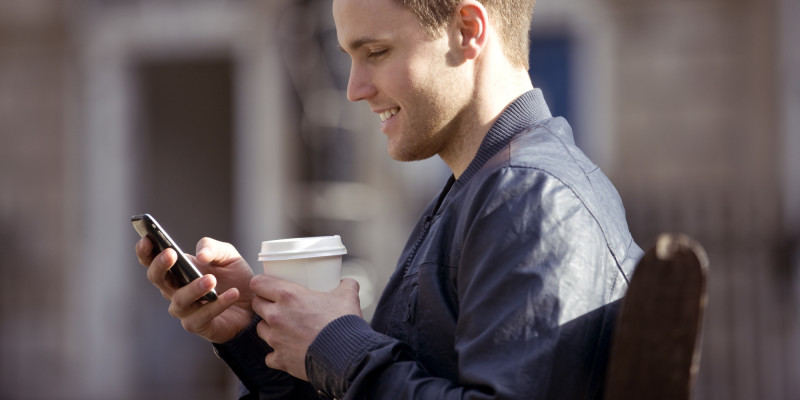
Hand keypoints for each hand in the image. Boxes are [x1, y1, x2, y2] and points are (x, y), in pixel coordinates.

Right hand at [136, 236, 254, 342]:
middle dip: (160, 266)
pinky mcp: (199, 325)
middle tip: (171, 254)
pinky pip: (203, 316)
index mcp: (177, 270)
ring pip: (180, 300)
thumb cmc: (235, 277)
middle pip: (157, 279)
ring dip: (194, 289)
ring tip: (211, 280)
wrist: (254, 302)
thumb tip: (199, 255)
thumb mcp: (227, 255)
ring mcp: (185, 310)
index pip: (152, 260)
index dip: (145, 251)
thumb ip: (212, 248)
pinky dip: (218, 304)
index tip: (147, 239)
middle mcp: (175, 290)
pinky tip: (232, 294)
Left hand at [251, 276, 361, 380]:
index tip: (267, 286)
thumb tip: (348, 283)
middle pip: (257, 305)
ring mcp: (275, 339)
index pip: (258, 283)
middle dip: (265, 304)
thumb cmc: (342, 323)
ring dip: (270, 328)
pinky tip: (288, 351)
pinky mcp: (280, 359)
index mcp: (288, 295)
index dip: (261, 284)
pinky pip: (270, 356)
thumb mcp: (347, 296)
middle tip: (279, 306)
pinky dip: (277, 354)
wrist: (345, 355)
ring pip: (260, 329)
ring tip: (284, 329)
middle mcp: (276, 316)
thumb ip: (346, 286)